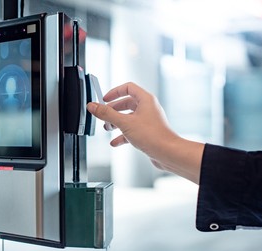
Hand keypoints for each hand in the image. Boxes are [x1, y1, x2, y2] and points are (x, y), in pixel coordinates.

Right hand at [87, 82, 203, 183]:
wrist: (167, 153)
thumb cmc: (153, 136)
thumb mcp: (124, 123)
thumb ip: (106, 114)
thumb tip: (93, 106)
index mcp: (145, 100)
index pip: (128, 88)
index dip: (115, 92)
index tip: (104, 99)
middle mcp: (148, 108)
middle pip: (127, 103)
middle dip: (113, 110)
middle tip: (103, 115)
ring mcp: (148, 121)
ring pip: (128, 118)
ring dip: (116, 123)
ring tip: (108, 128)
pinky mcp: (148, 133)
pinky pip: (132, 130)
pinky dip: (122, 135)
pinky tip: (115, 141)